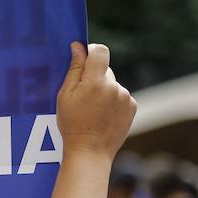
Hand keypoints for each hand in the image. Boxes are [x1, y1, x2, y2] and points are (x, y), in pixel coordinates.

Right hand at [56, 42, 136, 160]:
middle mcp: (114, 86)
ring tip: (92, 110)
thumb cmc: (72, 125)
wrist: (90, 151)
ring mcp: (125, 97)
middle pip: (105, 70)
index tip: (84, 58)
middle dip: (94, 77)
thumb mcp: (65, 96)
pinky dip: (113, 102)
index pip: (100, 51)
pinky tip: (102, 116)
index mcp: (95, 82)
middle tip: (82, 96)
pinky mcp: (132, 106)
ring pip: (113, 84)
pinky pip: (121, 96)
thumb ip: (74, 69)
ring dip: (104, 91)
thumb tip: (78, 47)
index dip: (91, 52)